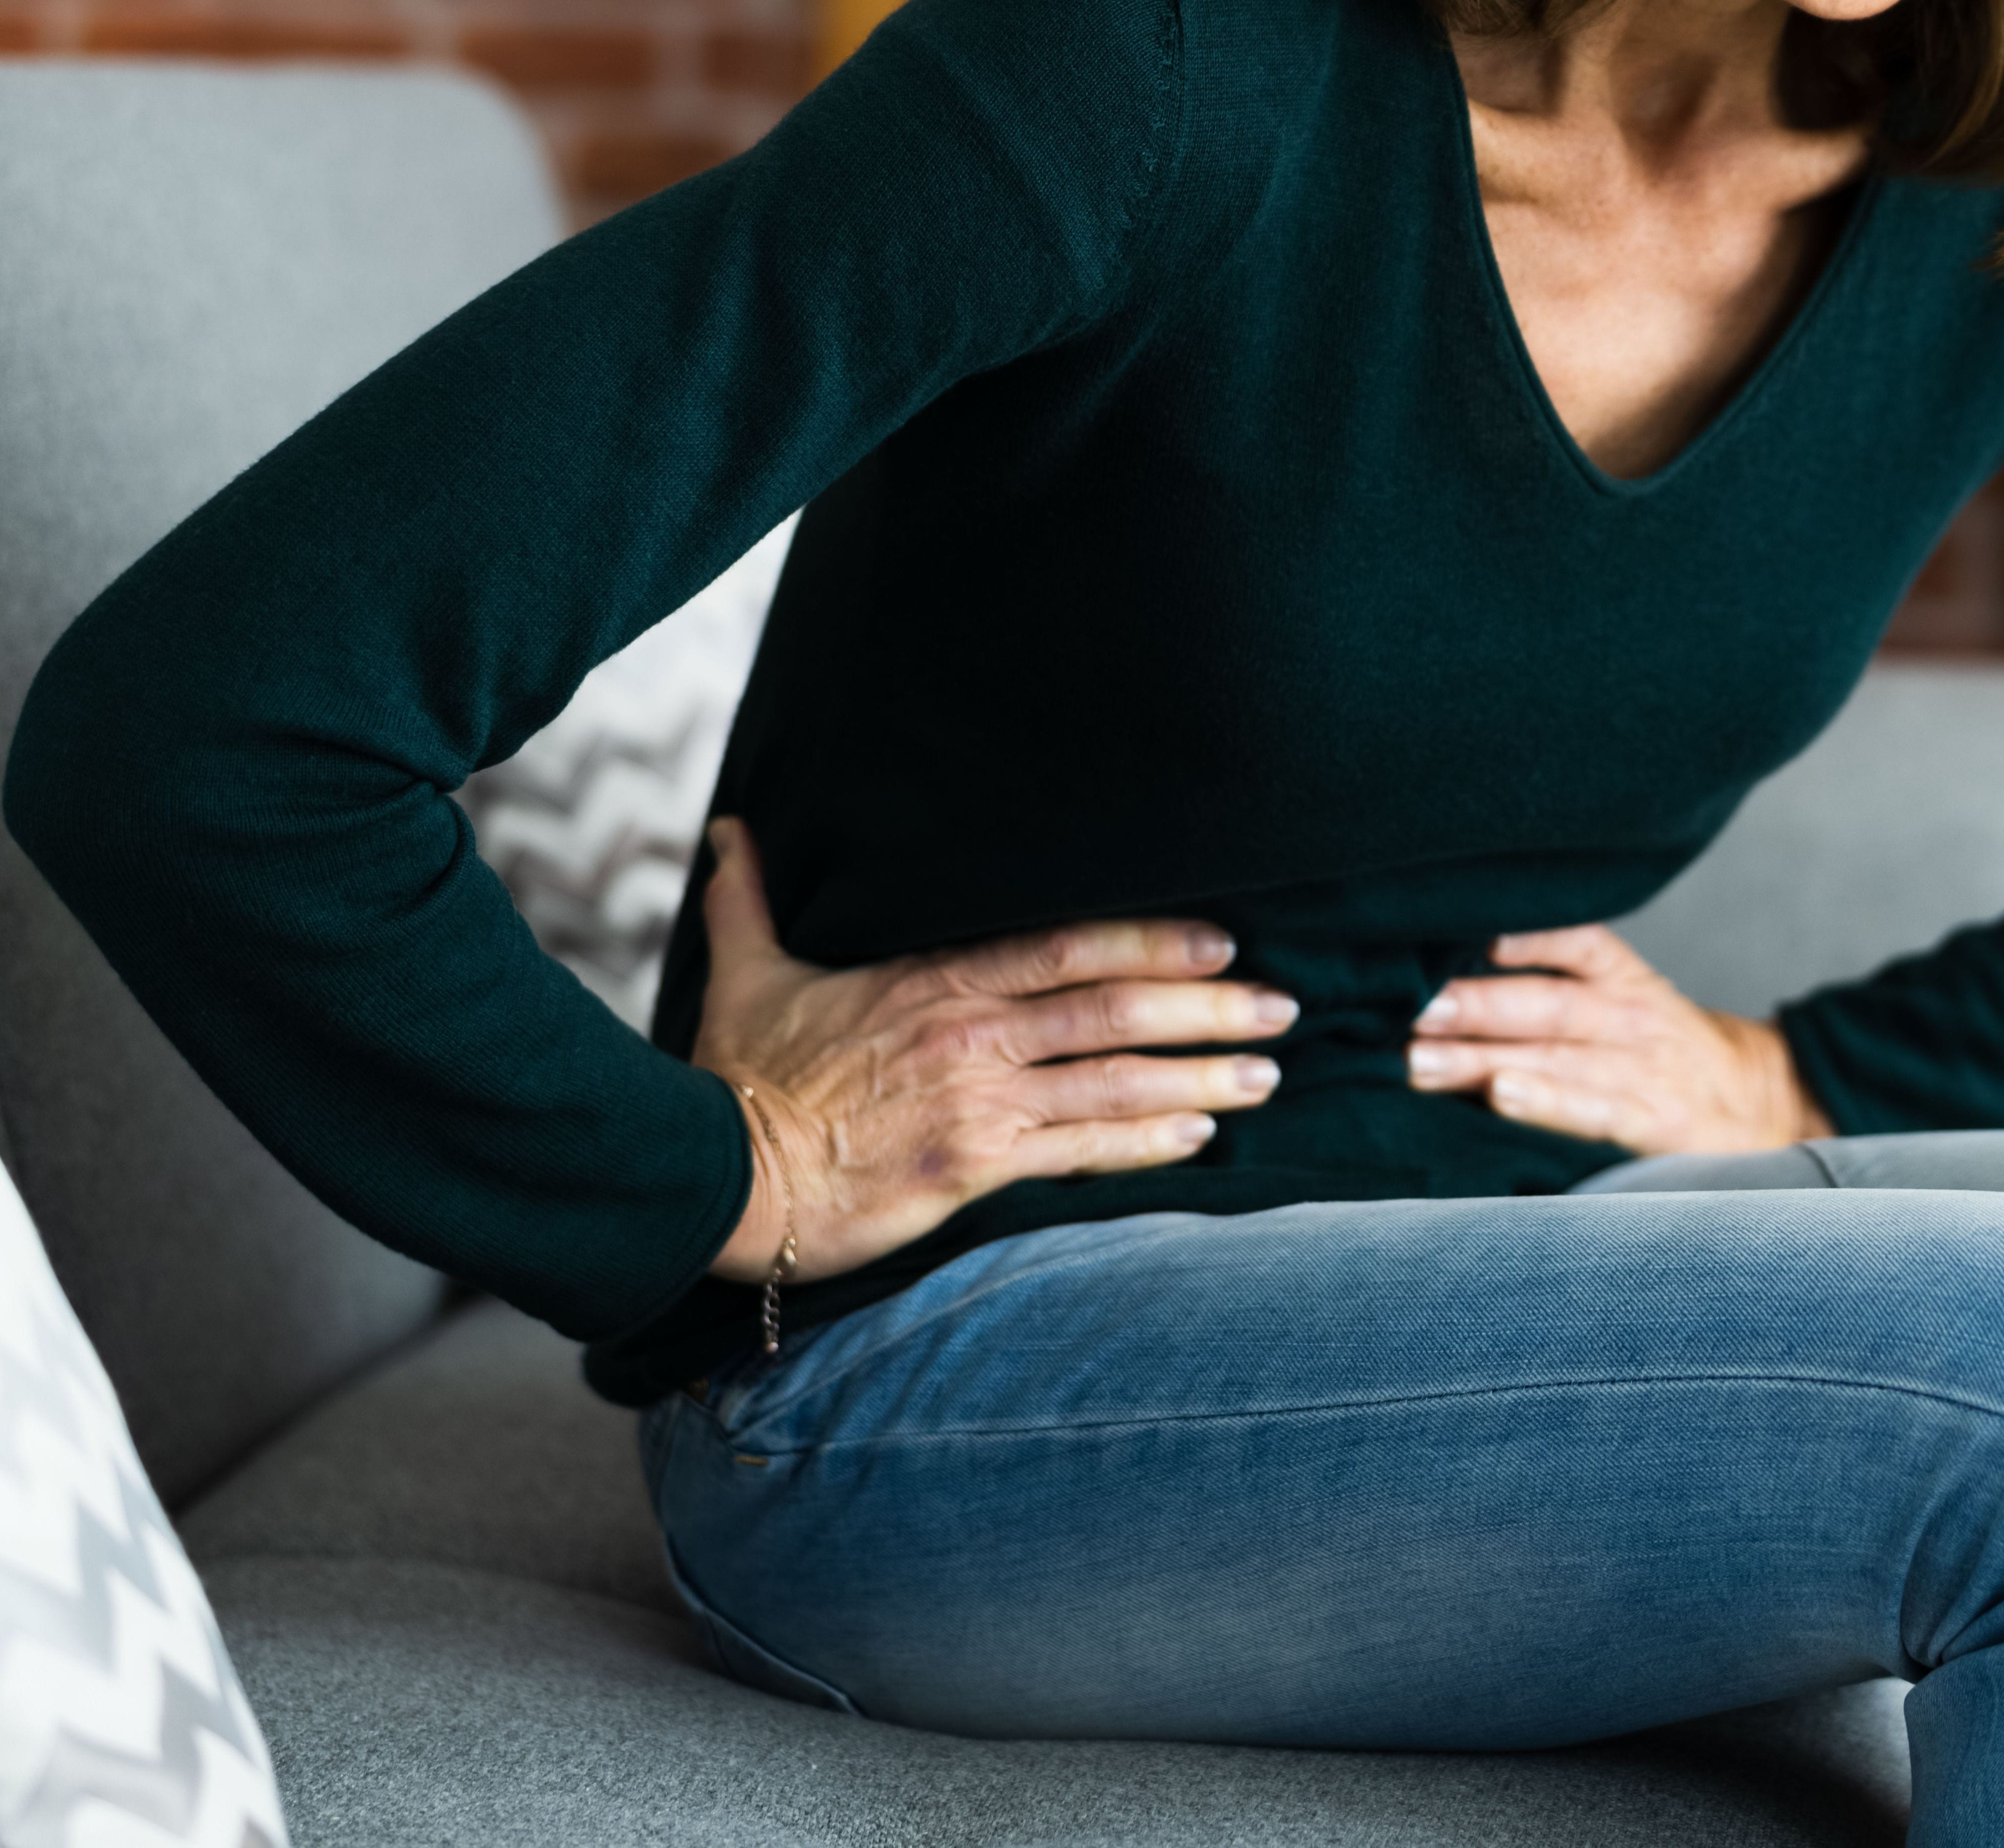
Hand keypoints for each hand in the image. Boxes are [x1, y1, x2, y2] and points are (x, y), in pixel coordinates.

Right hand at [692, 816, 1295, 1284]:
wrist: (721, 1174)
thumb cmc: (740, 1077)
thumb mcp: (749, 975)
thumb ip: (750, 900)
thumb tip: (729, 829)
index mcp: (935, 981)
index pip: (1068, 946)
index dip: (1153, 940)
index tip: (1222, 940)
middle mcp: (971, 1033)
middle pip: (1114, 1008)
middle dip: (1209, 1008)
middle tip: (1282, 1005)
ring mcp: (977, 1101)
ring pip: (1114, 1079)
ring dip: (1201, 1078)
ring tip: (1268, 1075)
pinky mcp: (971, 1167)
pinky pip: (1080, 1150)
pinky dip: (1146, 1141)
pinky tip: (1200, 1137)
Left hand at [1406, 924, 1830, 1154]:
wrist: (1762, 1103)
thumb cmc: (1663, 1053)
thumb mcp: (1624, 1002)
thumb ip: (1553, 991)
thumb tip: (1445, 987)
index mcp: (1624, 980)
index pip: (1578, 943)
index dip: (1527, 935)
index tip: (1467, 930)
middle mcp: (1631, 1017)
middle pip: (1547, 1004)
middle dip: (1475, 1005)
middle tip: (1409, 1008)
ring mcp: (1642, 1070)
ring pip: (1557, 1057)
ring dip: (1484, 1058)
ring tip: (1421, 1061)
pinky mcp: (1652, 1122)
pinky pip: (1594, 1109)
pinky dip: (1549, 1101)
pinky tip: (1503, 1096)